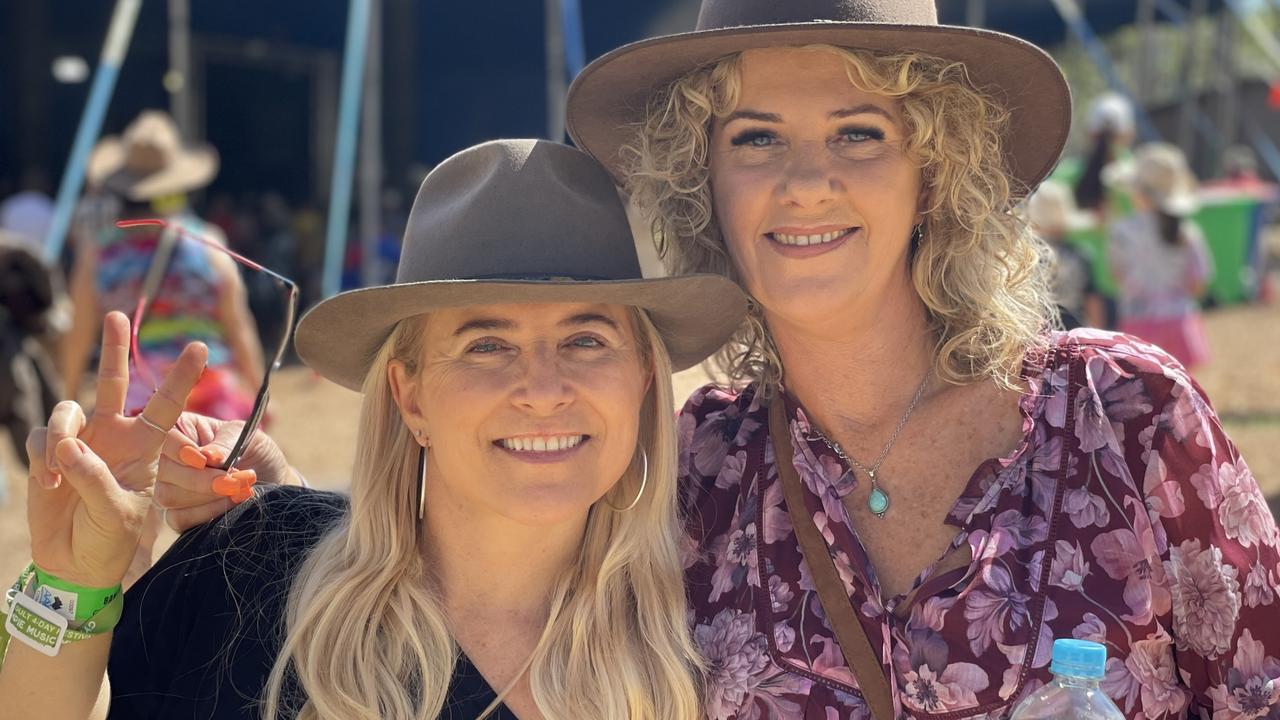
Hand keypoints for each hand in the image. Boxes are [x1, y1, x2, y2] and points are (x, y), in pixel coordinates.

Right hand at [25, 311, 206, 588]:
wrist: (76, 562)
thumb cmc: (111, 540)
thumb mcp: (118, 515)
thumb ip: (98, 482)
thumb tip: (70, 448)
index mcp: (144, 447)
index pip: (167, 406)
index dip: (182, 377)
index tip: (201, 348)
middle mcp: (114, 435)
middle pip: (114, 382)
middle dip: (114, 348)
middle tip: (118, 315)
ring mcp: (81, 442)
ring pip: (67, 411)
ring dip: (62, 432)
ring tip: (61, 472)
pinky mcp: (49, 454)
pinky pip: (41, 439)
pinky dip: (43, 459)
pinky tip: (51, 486)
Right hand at [153, 413, 297, 531]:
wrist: (273, 482)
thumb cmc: (257, 451)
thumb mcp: (246, 437)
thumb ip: (225, 443)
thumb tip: (207, 456)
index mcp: (182, 430)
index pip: (163, 437)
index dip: (180, 450)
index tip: (206, 460)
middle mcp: (167, 459)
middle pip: (163, 471)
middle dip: (202, 478)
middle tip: (237, 476)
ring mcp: (168, 488)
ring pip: (168, 496)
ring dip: (208, 495)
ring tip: (241, 487)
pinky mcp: (177, 514)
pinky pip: (178, 518)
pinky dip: (207, 513)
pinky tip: (233, 502)